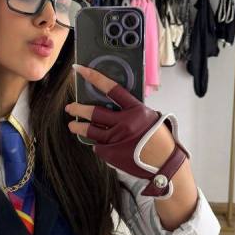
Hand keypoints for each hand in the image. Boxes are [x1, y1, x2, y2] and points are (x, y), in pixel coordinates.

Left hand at [64, 64, 189, 198]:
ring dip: (78, 127)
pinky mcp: (111, 154)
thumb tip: (113, 101)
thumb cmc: (158, 138)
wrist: (164, 163)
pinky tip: (97, 142)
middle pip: (94, 112)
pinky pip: (98, 146)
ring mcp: (116, 140)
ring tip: (72, 125)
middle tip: (70, 108)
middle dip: (78, 109)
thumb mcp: (149, 117)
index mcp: (136, 110)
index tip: (80, 70)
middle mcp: (125, 124)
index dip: (94, 78)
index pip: (112, 89)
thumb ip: (131, 109)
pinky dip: (97, 143)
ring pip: (90, 131)